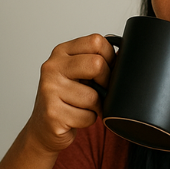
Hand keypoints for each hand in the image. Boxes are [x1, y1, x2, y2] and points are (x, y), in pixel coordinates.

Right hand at [26, 34, 115, 153]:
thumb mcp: (78, 73)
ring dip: (95, 106)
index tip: (107, 69)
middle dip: (106, 82)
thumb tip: (125, 56)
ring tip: (82, 106)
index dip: (110, 57)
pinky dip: (88, 120)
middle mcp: (52, 67)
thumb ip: (95, 60)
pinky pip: (87, 117)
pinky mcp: (53, 113)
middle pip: (97, 64)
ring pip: (93, 97)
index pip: (96, 41)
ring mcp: (50, 90)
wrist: (44, 127)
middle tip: (100, 90)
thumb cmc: (67, 98)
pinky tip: (75, 118)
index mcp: (62, 52)